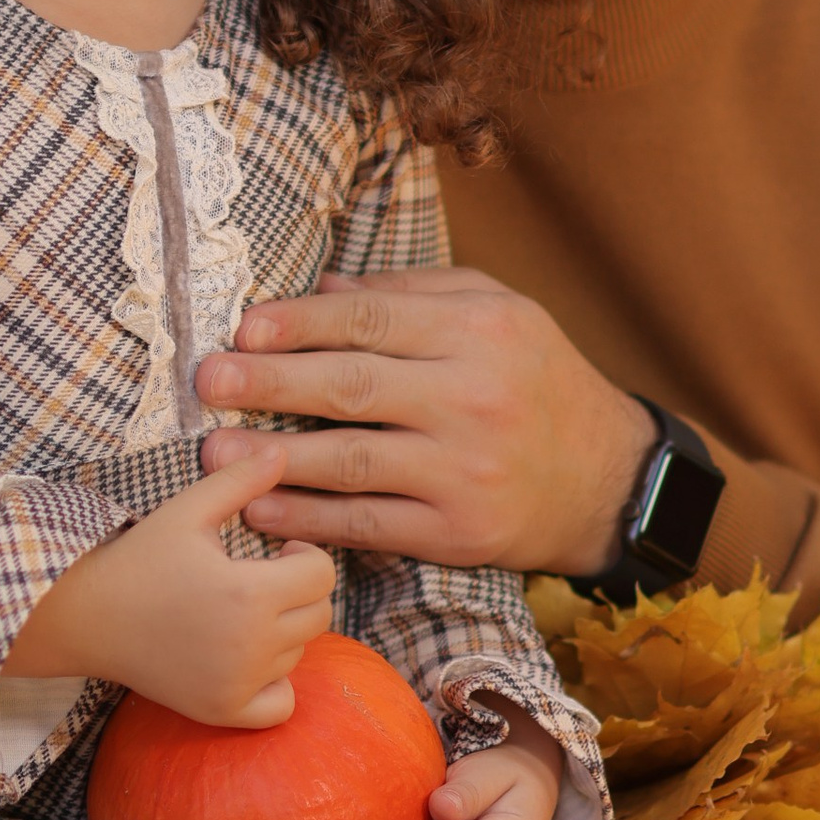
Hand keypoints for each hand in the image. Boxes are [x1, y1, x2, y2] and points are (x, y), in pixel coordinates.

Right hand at [8, 447, 336, 727]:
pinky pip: (282, 706)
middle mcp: (250, 644)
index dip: (306, 555)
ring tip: (242, 612)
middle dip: (299, 591)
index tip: (278, 551)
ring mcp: (237, 684)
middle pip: (319, 615)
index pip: (322, 574)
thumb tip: (281, 450)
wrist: (87, 617)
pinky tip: (248, 659)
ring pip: (299, 653)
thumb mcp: (188, 511)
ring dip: (283, 631)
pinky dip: (275, 685)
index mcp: (249, 592)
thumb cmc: (138, 559)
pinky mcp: (221, 711)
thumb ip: (239, 481)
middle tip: (263, 579)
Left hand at [198, 265, 656, 576]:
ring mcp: (464, 470)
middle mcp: (473, 398)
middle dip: (271, 384)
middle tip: (210, 381)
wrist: (609, 479)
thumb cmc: (539, 382)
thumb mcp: (500, 313)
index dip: (301, 323)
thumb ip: (415, 293)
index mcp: (480, 332)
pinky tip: (263, 508)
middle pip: (353, 386)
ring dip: (274, 459)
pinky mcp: (457, 531)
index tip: (245, 328)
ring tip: (214, 455)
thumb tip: (326, 288)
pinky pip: (369, 524)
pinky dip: (310, 518)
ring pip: (352, 461)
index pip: (372, 320)